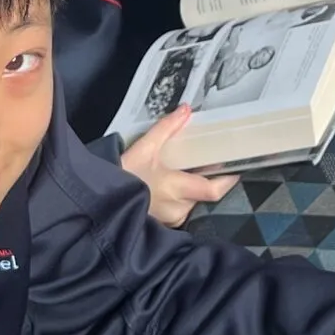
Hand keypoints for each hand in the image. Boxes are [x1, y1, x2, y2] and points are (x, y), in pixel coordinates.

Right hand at [120, 109, 235, 226]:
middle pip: (204, 195)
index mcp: (178, 188)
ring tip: (183, 174)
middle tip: (203, 164)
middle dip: (205, 180)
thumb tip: (186, 110)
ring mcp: (171, 219)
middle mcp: (179, 207)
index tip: (235, 168)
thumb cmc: (123, 174)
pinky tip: (170, 188)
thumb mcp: (144, 148)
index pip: (214, 190)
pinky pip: (179, 211)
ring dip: (191, 190)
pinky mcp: (163, 225)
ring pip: (191, 203)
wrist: (99, 199)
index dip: (227, 180)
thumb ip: (167, 128)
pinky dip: (179, 199)